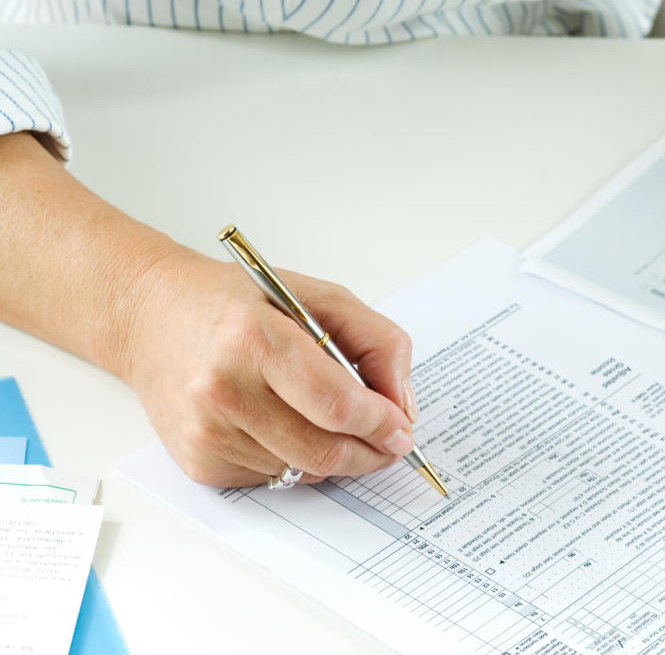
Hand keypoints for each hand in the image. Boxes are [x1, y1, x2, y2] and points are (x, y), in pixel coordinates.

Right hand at [120, 250, 418, 486]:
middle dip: (370, 453)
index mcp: (255, 339)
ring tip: (335, 424)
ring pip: (302, 469)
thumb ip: (376, 342)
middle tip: (388, 444)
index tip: (402, 429)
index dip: (380, 424)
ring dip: (334, 456)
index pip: (336, 404)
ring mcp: (206, 432)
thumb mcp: (318, 297)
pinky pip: (272, 478)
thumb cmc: (237, 304)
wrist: (150, 317)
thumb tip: (402, 405)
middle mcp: (223, 390)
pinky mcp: (198, 461)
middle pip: (324, 449)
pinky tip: (285, 425)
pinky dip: (296, 460)